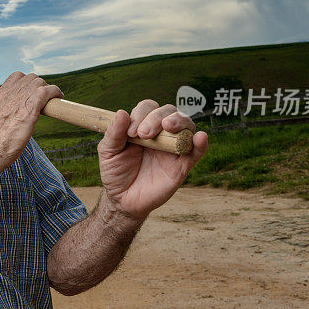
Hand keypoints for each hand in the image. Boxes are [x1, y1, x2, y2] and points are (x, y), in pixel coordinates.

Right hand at [0, 72, 62, 168]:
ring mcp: (19, 98)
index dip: (27, 83)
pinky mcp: (30, 107)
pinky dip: (55, 92)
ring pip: (39, 82)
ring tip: (53, 100)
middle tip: (45, 99)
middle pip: (30, 78)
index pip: (16, 77)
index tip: (32, 93)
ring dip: (48, 89)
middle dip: (40, 86)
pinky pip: (47, 91)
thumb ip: (3, 115)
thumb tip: (11, 120)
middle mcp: (8, 93)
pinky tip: (58, 98)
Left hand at [97, 101, 207, 220]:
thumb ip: (113, 133)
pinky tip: (200, 137)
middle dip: (156, 118)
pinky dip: (200, 143)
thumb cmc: (115, 173)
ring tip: (168, 126)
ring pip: (185, 125)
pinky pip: (196, 152)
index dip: (141, 114)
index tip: (131, 132)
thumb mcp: (108, 152)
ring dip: (179, 121)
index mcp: (142, 126)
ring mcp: (172, 148)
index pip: (148, 108)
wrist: (123, 201)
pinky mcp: (182, 165)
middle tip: (144, 135)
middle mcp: (160, 134)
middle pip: (168, 112)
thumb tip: (122, 112)